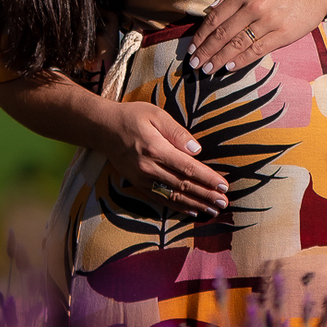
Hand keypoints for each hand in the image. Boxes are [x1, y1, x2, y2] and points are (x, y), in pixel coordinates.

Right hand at [99, 101, 228, 217]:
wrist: (102, 128)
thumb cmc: (132, 117)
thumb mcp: (156, 115)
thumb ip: (177, 133)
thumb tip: (197, 150)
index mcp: (156, 149)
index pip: (188, 168)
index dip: (208, 178)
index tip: (224, 186)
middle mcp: (149, 167)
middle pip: (183, 185)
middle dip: (206, 195)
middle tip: (224, 203)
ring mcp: (142, 179)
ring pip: (173, 195)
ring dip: (195, 204)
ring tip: (213, 211)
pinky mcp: (137, 184)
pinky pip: (160, 199)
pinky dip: (177, 206)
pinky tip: (192, 211)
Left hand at [188, 0, 326, 74]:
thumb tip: (212, 8)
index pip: (216, 18)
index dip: (202, 35)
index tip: (193, 48)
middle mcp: (253, 7)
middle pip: (223, 34)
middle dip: (206, 51)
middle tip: (194, 64)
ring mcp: (268, 22)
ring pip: (237, 44)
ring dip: (219, 59)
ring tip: (208, 69)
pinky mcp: (283, 34)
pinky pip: (257, 50)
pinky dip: (242, 60)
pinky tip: (230, 67)